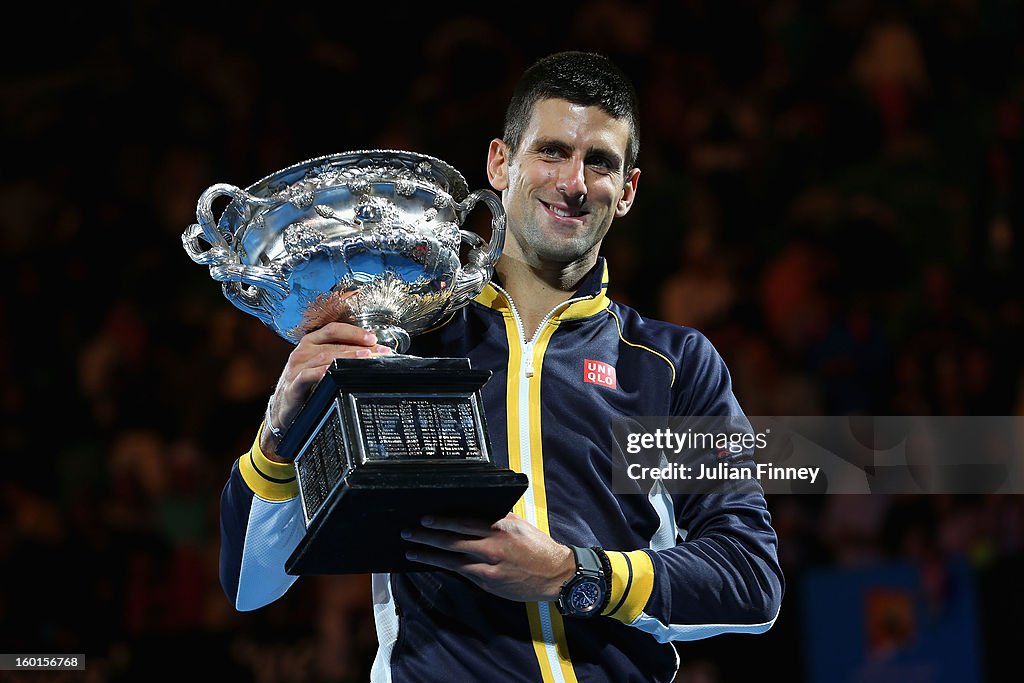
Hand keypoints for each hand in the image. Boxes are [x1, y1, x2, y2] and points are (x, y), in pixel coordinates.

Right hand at [261, 322, 392, 459]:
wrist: (284, 409)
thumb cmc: (306, 385)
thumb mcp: (320, 365)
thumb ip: (339, 355)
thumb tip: (370, 352)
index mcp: (310, 342)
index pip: (333, 329)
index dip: (354, 332)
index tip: (374, 338)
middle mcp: (302, 352)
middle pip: (334, 344)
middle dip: (360, 348)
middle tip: (380, 353)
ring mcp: (296, 368)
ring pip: (324, 357)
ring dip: (348, 358)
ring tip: (366, 359)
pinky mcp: (292, 386)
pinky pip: (308, 376)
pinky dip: (322, 373)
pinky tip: (335, 372)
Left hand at [401, 513, 575, 602]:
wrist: (555, 574)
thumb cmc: (537, 547)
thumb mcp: (519, 525)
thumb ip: (497, 517)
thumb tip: (473, 508)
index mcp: (501, 528)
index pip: (464, 522)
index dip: (442, 521)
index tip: (424, 518)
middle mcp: (494, 547)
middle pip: (453, 541)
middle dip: (427, 537)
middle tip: (409, 533)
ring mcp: (490, 567)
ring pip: (453, 560)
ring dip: (429, 555)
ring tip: (412, 552)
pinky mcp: (490, 583)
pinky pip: (462, 573)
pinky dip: (445, 568)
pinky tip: (433, 565)